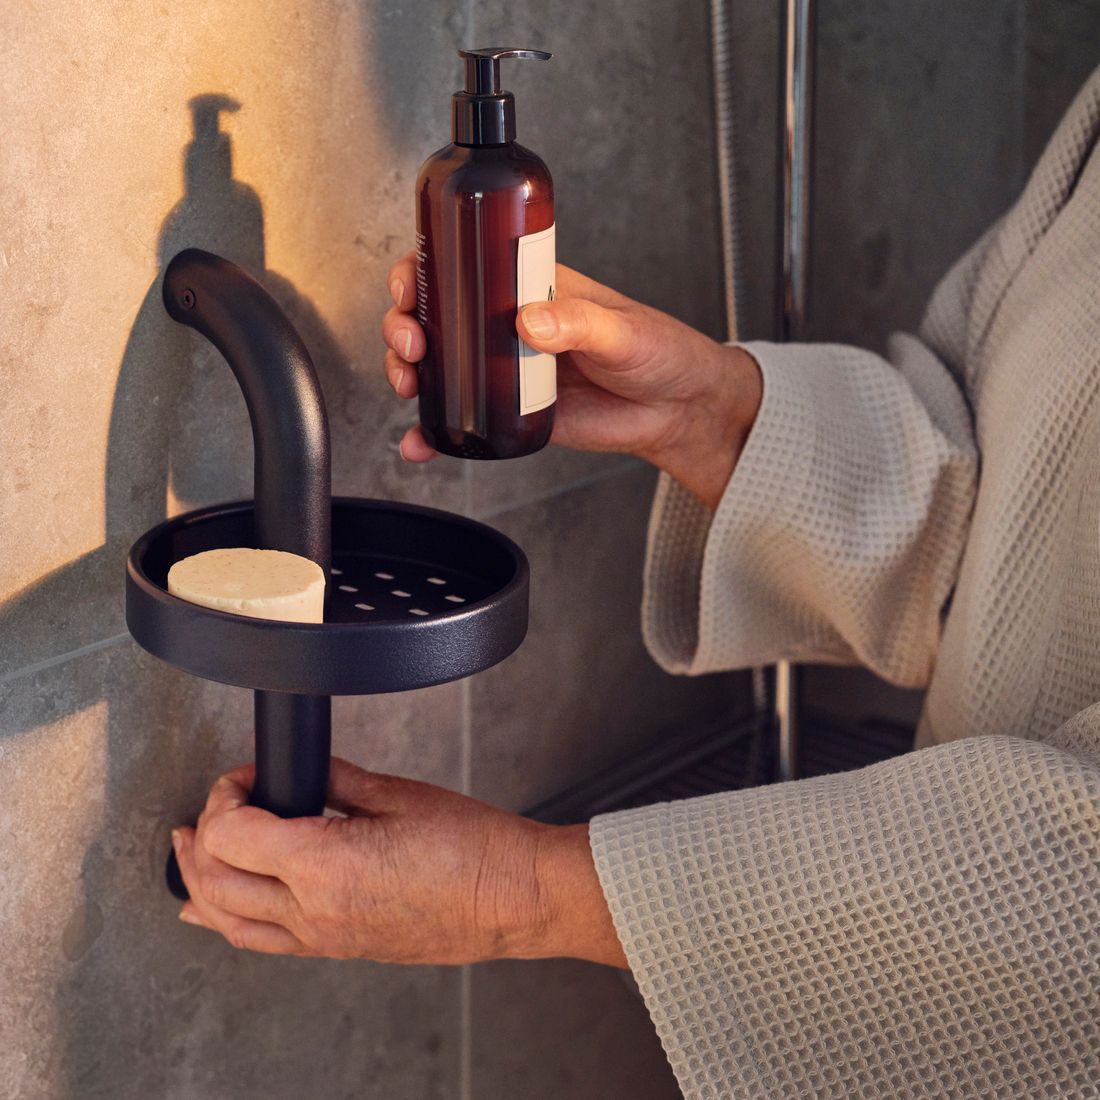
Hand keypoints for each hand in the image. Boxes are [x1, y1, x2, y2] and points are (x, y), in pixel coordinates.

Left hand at [173, 758, 626, 967]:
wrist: (512, 897)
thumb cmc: (472, 848)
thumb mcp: (397, 794)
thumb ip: (333, 778)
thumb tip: (298, 766)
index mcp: (326, 867)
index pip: (232, 832)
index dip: (227, 792)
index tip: (248, 773)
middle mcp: (314, 912)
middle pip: (214, 879)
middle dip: (202, 834)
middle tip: (219, 799)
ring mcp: (323, 939)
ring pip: (226, 922)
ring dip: (198, 882)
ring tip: (191, 850)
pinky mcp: (337, 949)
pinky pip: (261, 941)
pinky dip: (229, 918)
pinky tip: (221, 904)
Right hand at [382, 254, 761, 510]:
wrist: (677, 411)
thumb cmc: (659, 352)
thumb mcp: (621, 328)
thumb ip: (578, 322)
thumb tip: (529, 321)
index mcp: (530, 286)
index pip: (464, 264)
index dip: (424, 269)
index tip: (410, 285)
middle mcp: (508, 323)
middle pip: (437, 314)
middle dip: (404, 324)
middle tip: (412, 344)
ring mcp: (505, 368)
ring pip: (439, 365)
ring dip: (409, 372)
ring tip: (409, 385)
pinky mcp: (512, 412)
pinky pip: (463, 420)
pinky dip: (433, 433)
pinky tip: (419, 443)